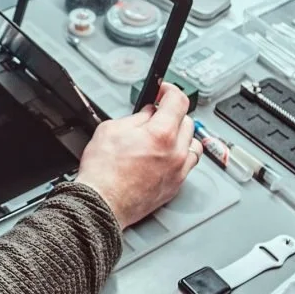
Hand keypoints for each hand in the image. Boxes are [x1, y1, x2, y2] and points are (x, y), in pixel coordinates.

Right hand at [75, 83, 200, 228]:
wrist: (102, 203)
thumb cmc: (103, 172)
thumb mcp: (110, 130)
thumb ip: (135, 118)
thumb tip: (147, 113)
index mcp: (161, 134)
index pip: (178, 101)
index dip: (170, 90)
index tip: (163, 90)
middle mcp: (176, 152)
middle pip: (188, 121)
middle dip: (172, 113)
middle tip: (156, 114)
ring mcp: (178, 171)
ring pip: (193, 144)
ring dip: (181, 135)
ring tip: (164, 135)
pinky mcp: (175, 186)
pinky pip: (188, 164)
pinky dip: (180, 155)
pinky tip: (164, 155)